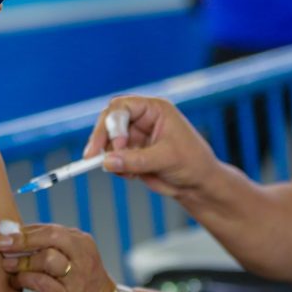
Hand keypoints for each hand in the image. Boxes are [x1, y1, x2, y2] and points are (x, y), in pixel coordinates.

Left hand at [0, 223, 114, 291]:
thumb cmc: (82, 285)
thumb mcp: (75, 259)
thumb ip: (50, 247)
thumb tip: (13, 236)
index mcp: (82, 242)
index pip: (50, 229)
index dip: (24, 230)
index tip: (3, 231)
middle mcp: (82, 257)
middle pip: (50, 237)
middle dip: (22, 239)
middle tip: (1, 242)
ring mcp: (76, 278)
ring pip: (45, 258)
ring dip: (21, 260)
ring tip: (7, 264)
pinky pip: (39, 282)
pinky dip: (23, 279)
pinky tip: (15, 281)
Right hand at [84, 96, 220, 196]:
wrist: (198, 185)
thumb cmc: (192, 163)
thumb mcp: (166, 159)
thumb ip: (136, 160)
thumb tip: (108, 161)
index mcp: (154, 109)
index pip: (122, 107)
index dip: (113, 124)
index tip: (115, 145)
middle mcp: (142, 120)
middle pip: (109, 121)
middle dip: (102, 139)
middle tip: (92, 157)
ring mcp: (134, 137)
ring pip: (108, 141)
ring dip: (111, 157)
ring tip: (128, 172)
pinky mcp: (130, 153)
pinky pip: (112, 157)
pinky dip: (115, 167)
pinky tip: (132, 176)